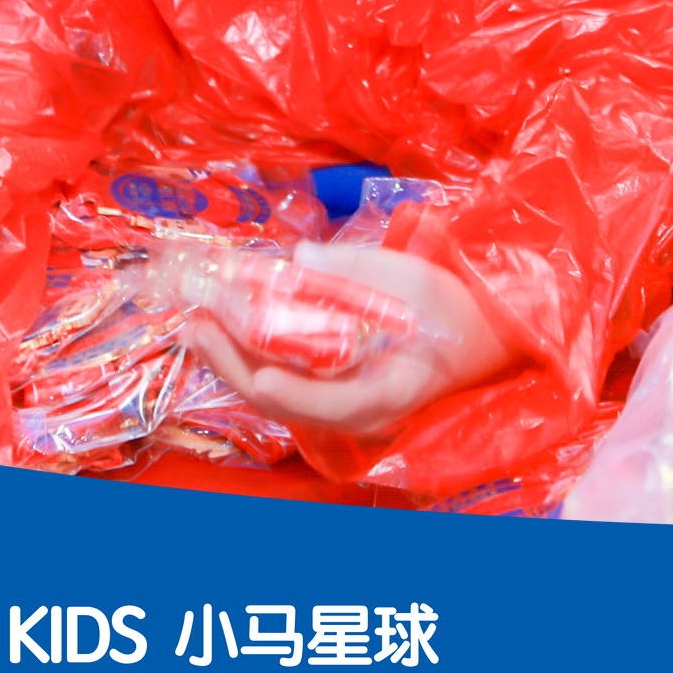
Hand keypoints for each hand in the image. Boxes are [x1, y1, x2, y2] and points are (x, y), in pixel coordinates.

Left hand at [185, 246, 511, 439]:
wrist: (477, 338)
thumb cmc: (450, 307)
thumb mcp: (412, 277)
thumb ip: (354, 269)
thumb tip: (295, 258)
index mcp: (392, 389)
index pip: (339, 402)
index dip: (298, 393)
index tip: (263, 374)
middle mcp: (362, 414)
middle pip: (290, 405)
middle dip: (236, 367)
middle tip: (198, 326)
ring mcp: (343, 411)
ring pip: (278, 402)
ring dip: (233, 365)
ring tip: (196, 328)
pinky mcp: (330, 397)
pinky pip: (283, 388)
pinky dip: (250, 363)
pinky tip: (223, 336)